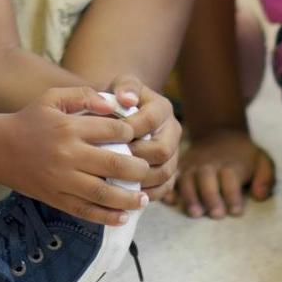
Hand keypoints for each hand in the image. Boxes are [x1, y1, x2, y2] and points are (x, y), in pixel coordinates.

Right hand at [0, 85, 151, 225]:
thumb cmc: (29, 119)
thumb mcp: (53, 97)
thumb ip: (84, 95)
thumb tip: (114, 106)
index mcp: (70, 127)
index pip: (113, 132)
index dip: (132, 134)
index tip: (139, 136)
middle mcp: (68, 155)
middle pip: (114, 165)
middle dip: (137, 169)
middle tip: (148, 169)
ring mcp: (62, 180)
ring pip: (103, 193)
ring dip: (128, 199)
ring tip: (144, 199)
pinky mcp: (55, 198)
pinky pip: (85, 211)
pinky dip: (106, 217)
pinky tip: (123, 217)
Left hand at [107, 77, 180, 193]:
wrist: (122, 117)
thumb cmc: (117, 101)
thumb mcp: (120, 86)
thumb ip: (124, 87)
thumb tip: (127, 99)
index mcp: (163, 108)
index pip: (150, 121)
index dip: (129, 130)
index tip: (107, 136)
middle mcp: (173, 130)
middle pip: (162, 150)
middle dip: (135, 159)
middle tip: (110, 163)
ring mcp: (174, 153)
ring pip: (165, 172)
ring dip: (140, 179)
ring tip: (117, 181)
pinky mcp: (170, 173)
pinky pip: (164, 188)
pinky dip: (146, 194)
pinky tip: (126, 194)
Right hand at [172, 126, 274, 217]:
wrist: (219, 133)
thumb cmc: (243, 155)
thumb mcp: (262, 160)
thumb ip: (265, 178)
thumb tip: (258, 196)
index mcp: (230, 164)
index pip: (230, 178)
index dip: (233, 195)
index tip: (236, 211)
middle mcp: (209, 164)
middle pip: (207, 179)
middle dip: (212, 197)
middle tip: (216, 215)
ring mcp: (192, 165)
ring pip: (187, 179)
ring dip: (190, 196)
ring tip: (195, 213)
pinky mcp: (180, 168)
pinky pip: (171, 176)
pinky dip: (168, 188)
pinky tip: (169, 200)